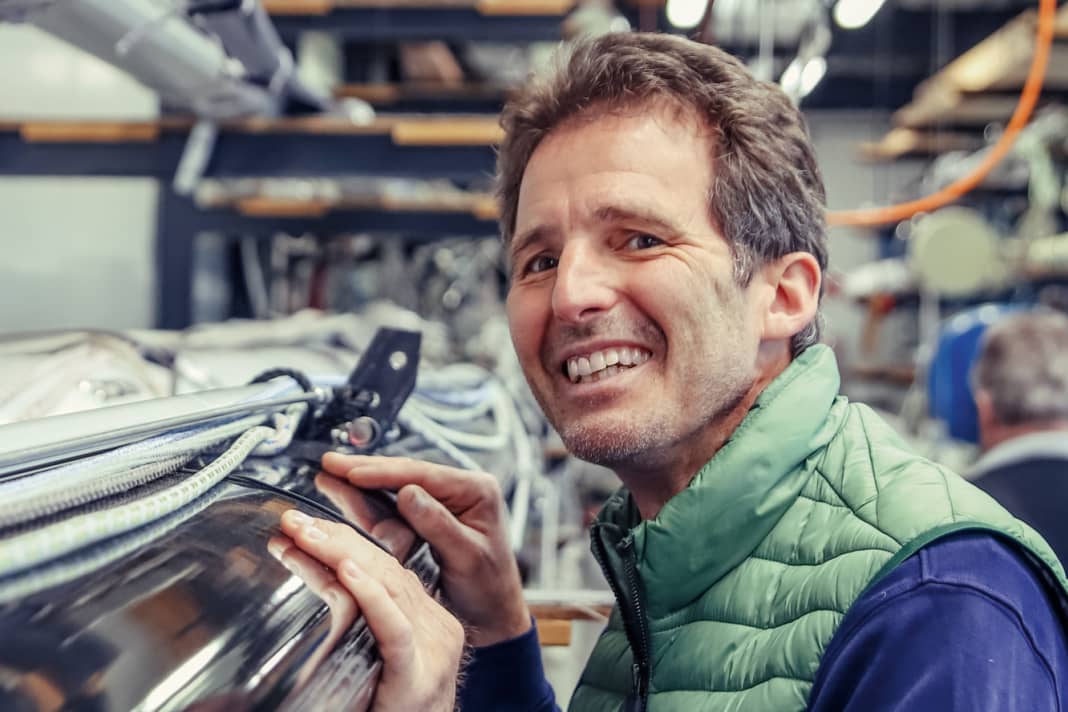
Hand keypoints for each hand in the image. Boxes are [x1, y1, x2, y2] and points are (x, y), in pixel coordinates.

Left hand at [278, 509, 464, 711]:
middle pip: (385, 568)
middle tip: (292, 520)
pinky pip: (393, 626)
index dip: (345, 542)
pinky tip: (345, 569)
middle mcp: (436, 629)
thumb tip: (325, 584)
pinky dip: (369, 595)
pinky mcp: (420, 674)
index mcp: (428, 623)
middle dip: (335, 538)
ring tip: (302, 535)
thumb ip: (361, 624)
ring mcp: (433, 650)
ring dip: (337, 554)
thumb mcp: (376, 661)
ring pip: (386, 586)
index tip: (305, 527)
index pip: (387, 568)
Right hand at [320, 452, 531, 646]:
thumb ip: (439, 524)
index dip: (384, 473)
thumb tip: (409, 493)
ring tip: (329, 475)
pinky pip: (393, 509)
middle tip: (330, 463)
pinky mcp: (428, 520)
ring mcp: (442, 504)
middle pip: (404, 474)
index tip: (352, 471)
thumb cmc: (490, 589)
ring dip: (360, 484)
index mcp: (476, 490)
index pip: (423, 475)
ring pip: (393, 489)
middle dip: (365, 470)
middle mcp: (459, 490)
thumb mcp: (468, 557)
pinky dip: (367, 504)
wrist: (493, 617)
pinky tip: (344, 494)